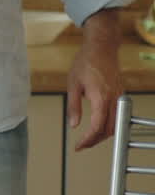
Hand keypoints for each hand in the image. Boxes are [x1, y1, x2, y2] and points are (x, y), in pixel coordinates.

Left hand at [67, 9, 123, 151]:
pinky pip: (118, 116)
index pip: (97, 126)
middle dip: (96, 141)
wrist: (102, 48)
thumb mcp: (72, 84)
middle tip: (82, 145)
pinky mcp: (121, 95)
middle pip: (110, 130)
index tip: (79, 146)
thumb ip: (74, 106)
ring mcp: (120, 97)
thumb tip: (74, 125)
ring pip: (116, 124)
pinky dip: (110, 125)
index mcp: (101, 97)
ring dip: (104, 134)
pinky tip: (99, 126)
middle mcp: (114, 99)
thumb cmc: (86, 62)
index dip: (88, 139)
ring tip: (89, 138)